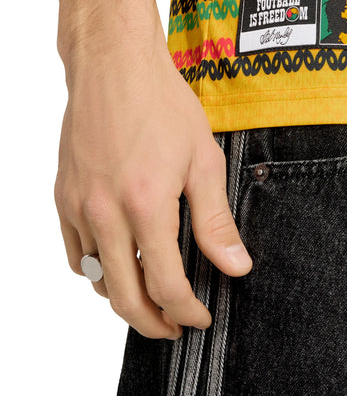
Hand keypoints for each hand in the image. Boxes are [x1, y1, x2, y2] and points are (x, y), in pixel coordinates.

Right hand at [54, 7, 251, 338]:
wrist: (115, 66)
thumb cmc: (161, 105)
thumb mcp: (204, 160)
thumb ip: (216, 221)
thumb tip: (235, 265)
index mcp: (146, 206)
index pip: (167, 286)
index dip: (187, 311)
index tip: (201, 317)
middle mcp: (105, 214)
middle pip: (125, 297)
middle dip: (153, 323)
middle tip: (174, 328)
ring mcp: (78, 206)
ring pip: (95, 279)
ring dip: (124, 299)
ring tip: (150, 299)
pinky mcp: (63, 196)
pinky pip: (74, 253)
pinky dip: (95, 271)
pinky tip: (116, 266)